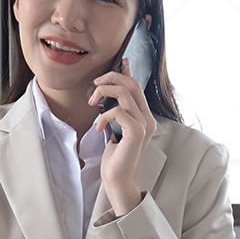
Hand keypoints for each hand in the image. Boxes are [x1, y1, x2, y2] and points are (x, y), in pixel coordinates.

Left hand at [87, 58, 156, 213]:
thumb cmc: (114, 156)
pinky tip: (98, 127)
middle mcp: (148, 118)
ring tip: (91, 104)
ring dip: (104, 93)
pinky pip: (119, 112)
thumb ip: (115, 111)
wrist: (117, 178)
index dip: (128, 71)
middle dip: (111, 78)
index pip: (137, 86)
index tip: (121, 60)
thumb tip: (108, 93)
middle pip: (132, 84)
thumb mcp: (114, 128)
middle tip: (95, 84)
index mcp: (144, 116)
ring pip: (125, 93)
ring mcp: (144, 125)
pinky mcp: (136, 132)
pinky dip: (104, 116)